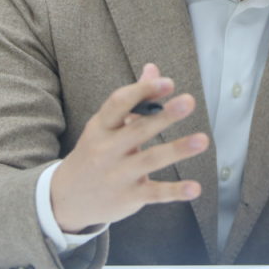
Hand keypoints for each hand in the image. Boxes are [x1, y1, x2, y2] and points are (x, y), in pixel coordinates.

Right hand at [50, 63, 209, 232]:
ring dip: (177, 150)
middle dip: (164, 116)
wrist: (66, 199)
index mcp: (100, 127)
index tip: (168, 83)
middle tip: (189, 101)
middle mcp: (106, 150)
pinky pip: (155, 193)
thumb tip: (154, 69)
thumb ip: (133, 99)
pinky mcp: (128, 198)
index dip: (143, 91)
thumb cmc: (94, 154)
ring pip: (150, 160)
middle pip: (138, 130)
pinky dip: (175, 191)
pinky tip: (195, 187)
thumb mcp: (105, 126)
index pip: (119, 104)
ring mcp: (117, 175)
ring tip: (202, 140)